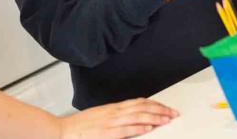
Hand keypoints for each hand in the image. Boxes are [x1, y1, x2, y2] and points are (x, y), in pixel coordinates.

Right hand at [59, 98, 178, 138]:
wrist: (63, 132)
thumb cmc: (79, 127)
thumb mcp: (99, 117)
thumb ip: (115, 117)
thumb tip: (129, 118)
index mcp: (113, 108)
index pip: (138, 102)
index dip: (154, 104)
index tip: (165, 107)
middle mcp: (114, 113)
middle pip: (142, 107)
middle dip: (160, 109)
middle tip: (173, 112)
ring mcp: (111, 122)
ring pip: (138, 116)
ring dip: (155, 117)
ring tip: (167, 119)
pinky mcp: (107, 134)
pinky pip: (126, 129)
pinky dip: (139, 127)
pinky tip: (149, 127)